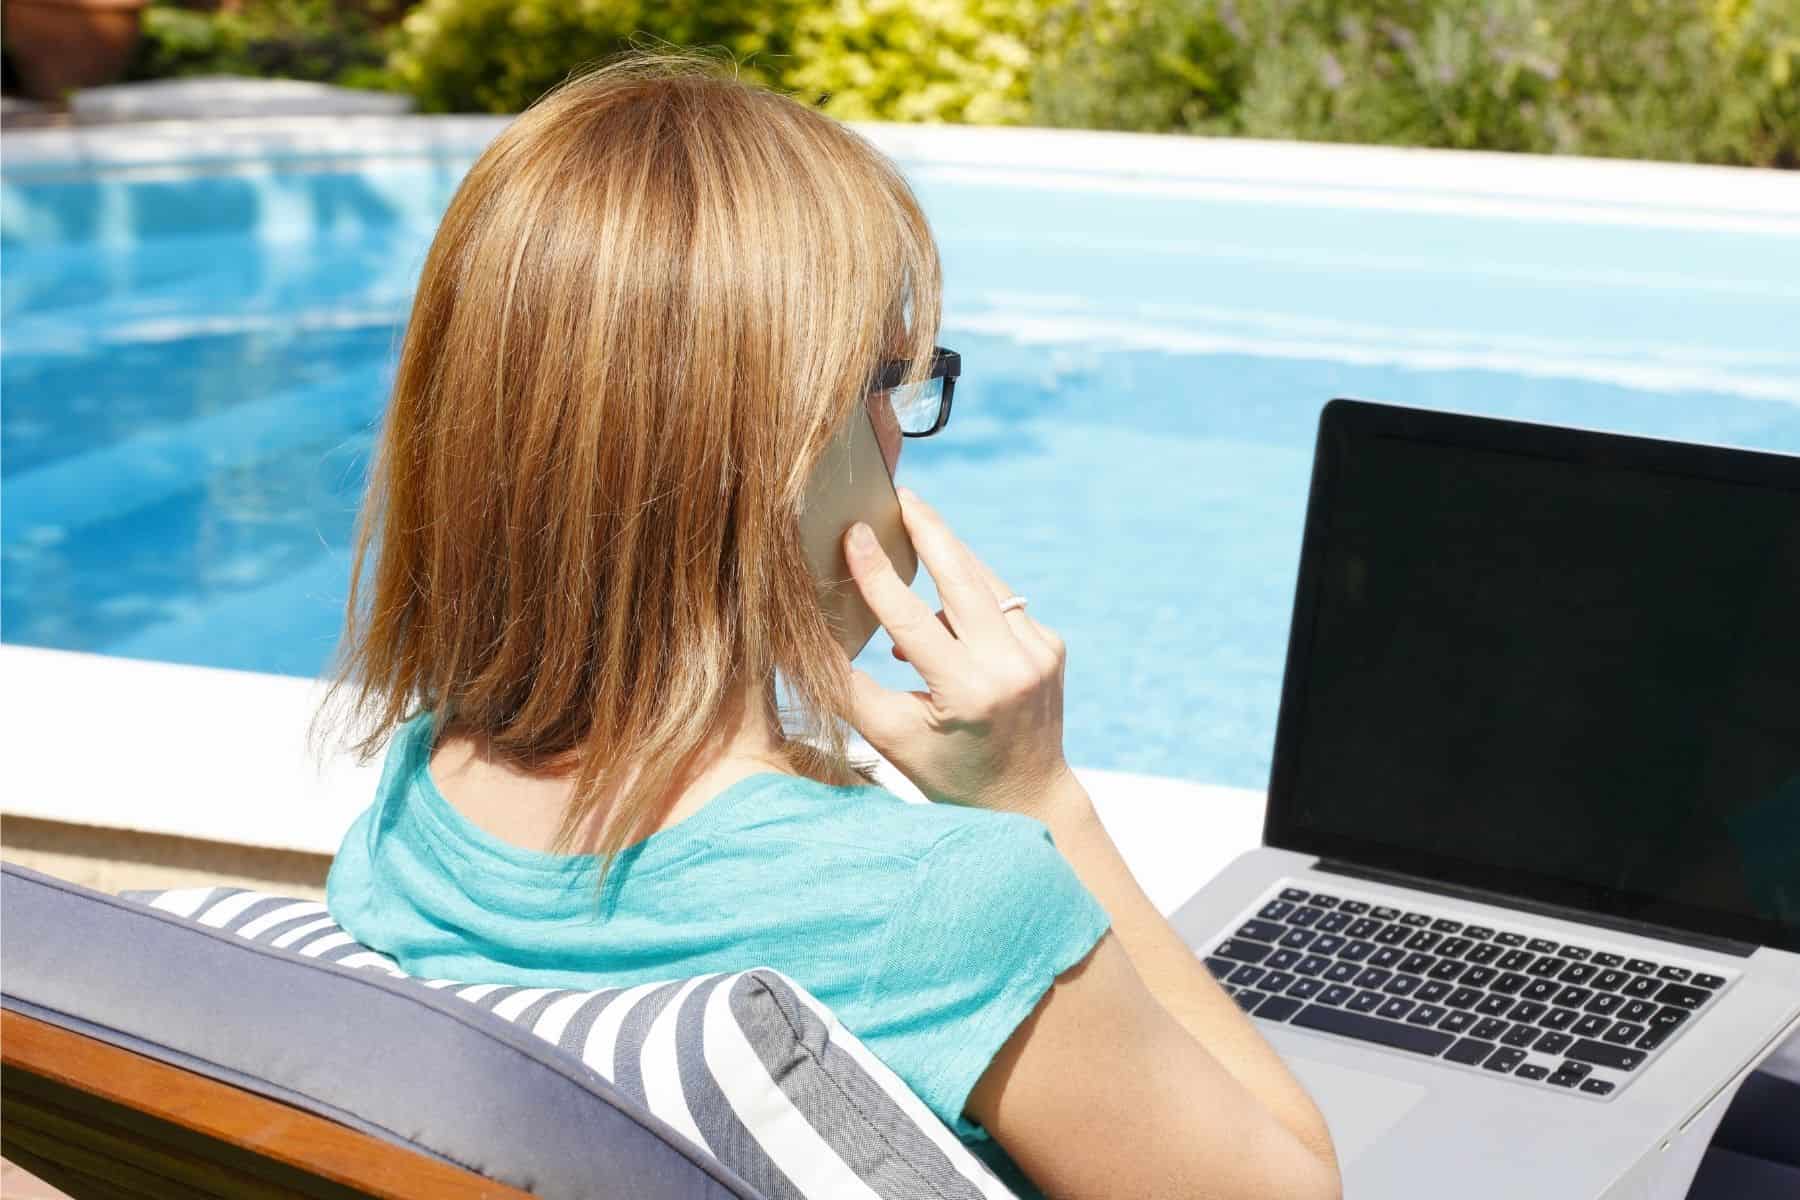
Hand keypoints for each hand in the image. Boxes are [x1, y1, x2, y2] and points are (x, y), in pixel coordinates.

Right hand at [838, 486, 1075, 819]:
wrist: (1026, 797)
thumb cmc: (945, 773)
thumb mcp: (890, 737)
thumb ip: (845, 685)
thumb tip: (799, 632)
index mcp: (967, 693)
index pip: (912, 619)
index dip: (878, 573)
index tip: (853, 532)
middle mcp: (1010, 667)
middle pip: (961, 577)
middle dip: (929, 530)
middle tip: (900, 495)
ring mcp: (1038, 652)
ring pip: (984, 582)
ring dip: (948, 555)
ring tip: (913, 527)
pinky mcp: (1050, 645)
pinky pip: (1001, 602)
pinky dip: (968, 596)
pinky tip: (943, 607)